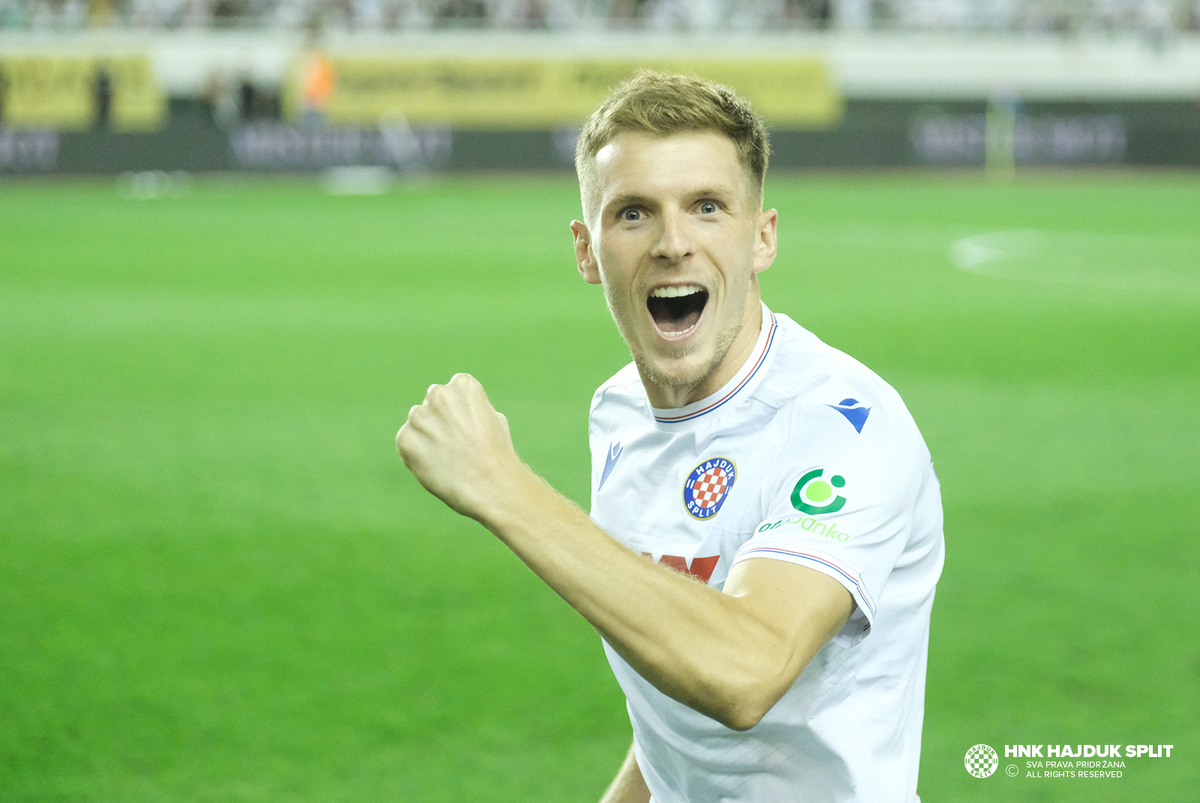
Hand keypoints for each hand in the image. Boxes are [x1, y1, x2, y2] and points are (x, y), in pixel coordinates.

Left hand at [396, 373, 519, 520]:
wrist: (490, 484)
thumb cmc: (497, 455)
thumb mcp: (494, 420)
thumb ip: (470, 410)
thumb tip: (456, 414)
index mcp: (463, 385)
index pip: (453, 392)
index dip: (461, 414)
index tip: (471, 431)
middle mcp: (438, 393)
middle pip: (432, 405)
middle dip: (440, 422)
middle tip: (457, 447)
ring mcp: (419, 416)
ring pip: (418, 425)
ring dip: (427, 438)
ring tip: (448, 459)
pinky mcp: (405, 439)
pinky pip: (407, 445)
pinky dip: (417, 456)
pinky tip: (437, 467)